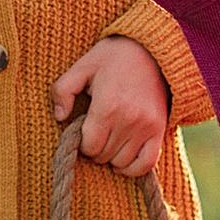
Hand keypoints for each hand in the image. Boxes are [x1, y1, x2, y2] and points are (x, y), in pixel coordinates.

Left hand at [52, 34, 169, 181]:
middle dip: (95, 149)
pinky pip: (147, 163)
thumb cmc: (113, 58)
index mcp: (107, 105)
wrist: (151, 51)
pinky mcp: (159, 130)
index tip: (82, 132)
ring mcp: (147, 126)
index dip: (81, 144)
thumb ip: (63, 90)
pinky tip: (122, 162)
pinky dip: (133, 169)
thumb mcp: (82, 66)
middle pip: (104, 155)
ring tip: (108, 142)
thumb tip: (59, 117)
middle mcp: (129, 119)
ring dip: (111, 157)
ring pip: (123, 162)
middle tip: (95, 134)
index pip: (89, 145)